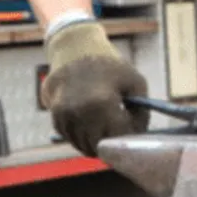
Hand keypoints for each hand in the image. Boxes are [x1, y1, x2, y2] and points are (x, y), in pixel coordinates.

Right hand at [40, 21, 149, 156]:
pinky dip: (82, 137)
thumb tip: (140, 135)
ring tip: (107, 127)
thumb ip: (142, 111)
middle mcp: (80, 113)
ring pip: (83, 145)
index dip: (130, 137)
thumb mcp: (135, 80)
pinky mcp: (55, 116)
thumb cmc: (110, 66)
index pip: (119, 137)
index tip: (135, 131)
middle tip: (121, 134)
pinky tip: (91, 123)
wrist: (76, 50)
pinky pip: (71, 138)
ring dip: (96, 142)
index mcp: (102, 103)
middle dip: (112, 143)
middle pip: (100, 146)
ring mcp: (65, 116)